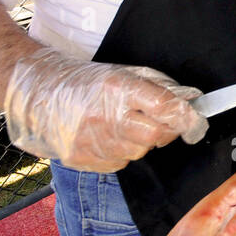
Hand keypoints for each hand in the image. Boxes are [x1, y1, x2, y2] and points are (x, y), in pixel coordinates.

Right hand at [4, 48, 208, 171]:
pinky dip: (120, 152)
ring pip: (138, 152)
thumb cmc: (87, 82)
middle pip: (156, 135)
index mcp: (119, 88)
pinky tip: (107, 136)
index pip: (164, 106)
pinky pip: (118, 163)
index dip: (185, 116)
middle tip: (158, 121)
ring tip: (123, 124)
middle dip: (164, 130)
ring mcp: (91, 141)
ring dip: (140, 141)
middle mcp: (105, 116)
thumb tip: (191, 101)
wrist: (40, 93)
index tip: (195, 120)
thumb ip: (160, 87)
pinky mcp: (81, 159)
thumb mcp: (125, 73)